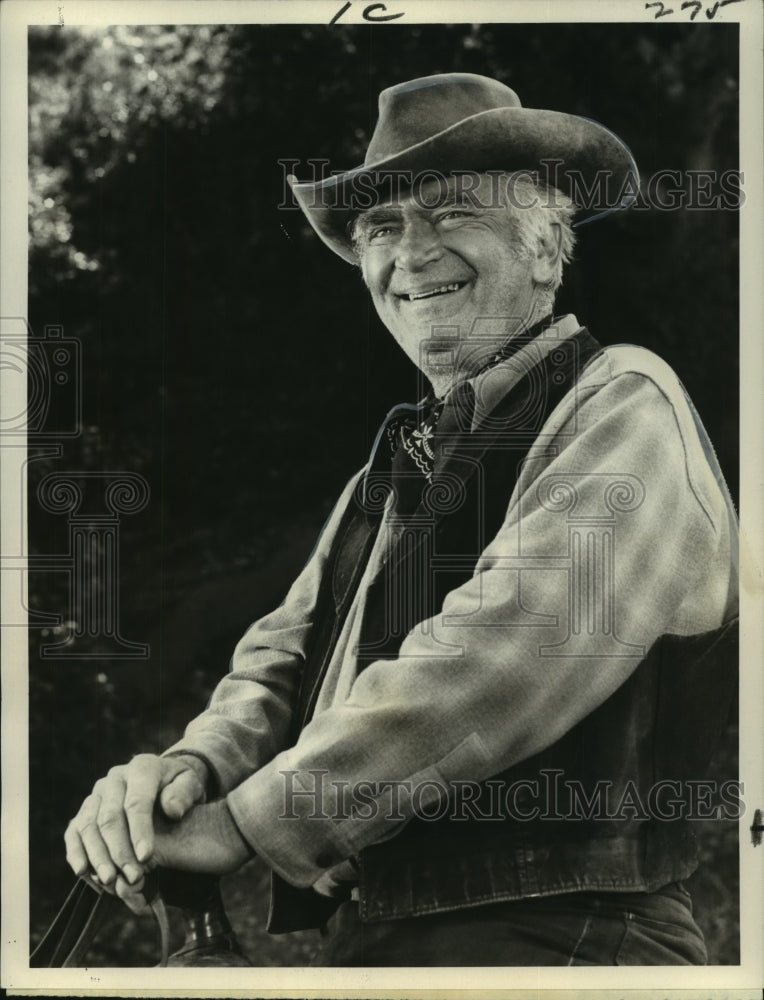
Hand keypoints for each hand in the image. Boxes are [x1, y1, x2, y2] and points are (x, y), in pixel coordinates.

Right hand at [64, 753, 206, 913]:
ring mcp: (97, 794)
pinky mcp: (85, 810)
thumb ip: (185, 794)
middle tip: (132, 877)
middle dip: (119, 850)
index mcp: (142, 767)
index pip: (136, 801)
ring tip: (110, 881)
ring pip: (88, 825)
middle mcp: (114, 778)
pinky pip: (74, 832)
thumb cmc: (179, 788)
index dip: (139, 830)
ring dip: (97, 856)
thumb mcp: (191, 784)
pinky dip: (76, 852)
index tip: (146, 857)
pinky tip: (84, 872)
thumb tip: (172, 809)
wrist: (164, 783)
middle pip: (109, 817)